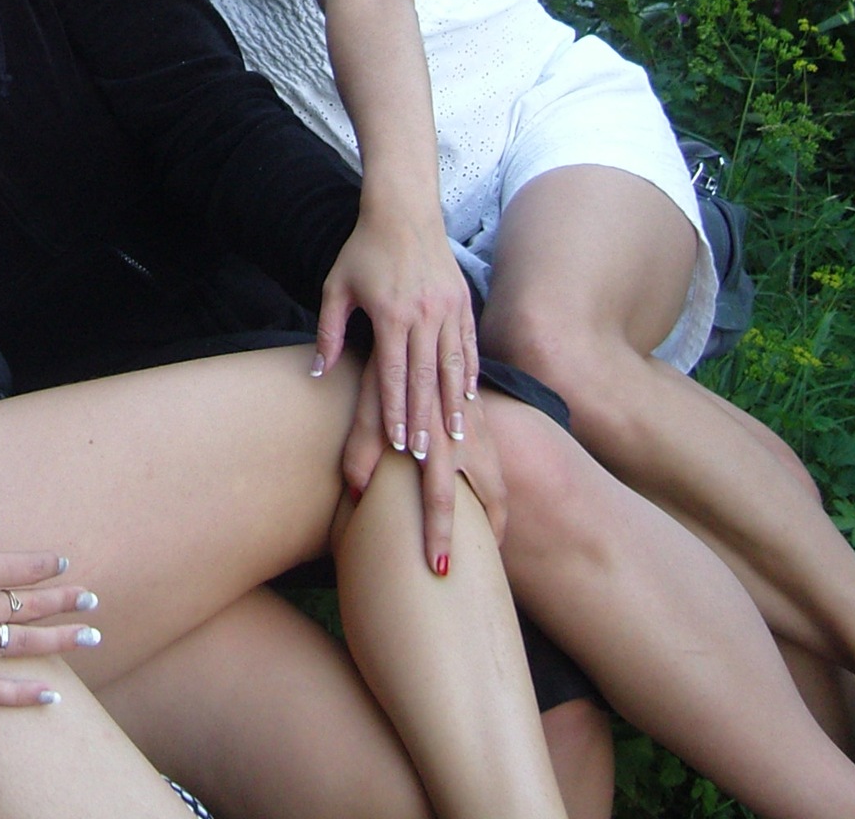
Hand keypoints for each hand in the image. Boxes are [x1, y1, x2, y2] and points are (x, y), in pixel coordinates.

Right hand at [0, 486, 99, 706]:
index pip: (24, 567)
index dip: (48, 565)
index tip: (62, 563)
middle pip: (32, 607)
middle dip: (69, 603)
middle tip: (92, 602)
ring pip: (22, 646)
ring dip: (61, 641)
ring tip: (91, 638)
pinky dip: (24, 695)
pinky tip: (51, 696)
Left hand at [313, 202, 476, 471]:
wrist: (402, 212)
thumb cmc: (363, 250)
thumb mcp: (337, 287)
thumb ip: (328, 331)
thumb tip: (318, 371)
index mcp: (391, 314)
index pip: (393, 374)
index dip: (395, 411)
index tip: (399, 443)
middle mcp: (424, 315)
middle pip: (425, 378)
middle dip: (425, 419)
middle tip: (429, 456)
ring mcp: (448, 309)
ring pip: (452, 366)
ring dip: (453, 403)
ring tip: (456, 434)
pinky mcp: (463, 302)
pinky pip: (468, 345)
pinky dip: (469, 372)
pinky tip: (469, 396)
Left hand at [339, 371, 508, 573]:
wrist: (413, 288)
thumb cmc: (386, 353)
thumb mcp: (362, 389)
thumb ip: (360, 441)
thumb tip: (357, 489)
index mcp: (432, 430)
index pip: (440, 493)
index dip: (440, 532)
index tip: (438, 567)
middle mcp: (461, 424)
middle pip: (484, 490)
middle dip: (483, 534)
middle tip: (472, 567)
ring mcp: (474, 410)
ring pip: (497, 473)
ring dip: (493, 512)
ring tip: (486, 541)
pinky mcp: (475, 397)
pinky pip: (493, 449)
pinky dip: (492, 479)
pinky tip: (484, 498)